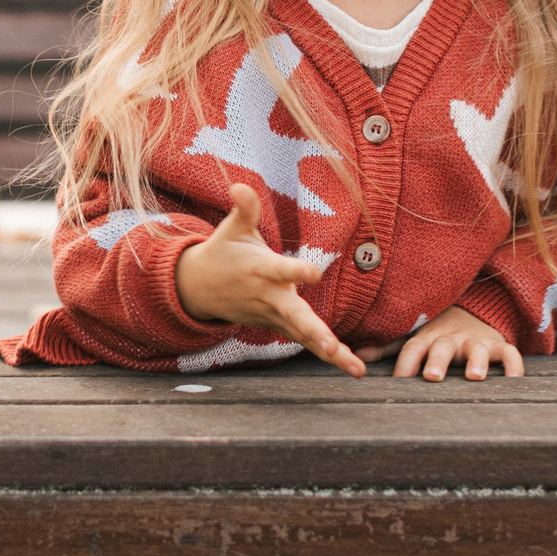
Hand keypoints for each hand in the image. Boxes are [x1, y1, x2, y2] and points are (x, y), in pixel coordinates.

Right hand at [175, 183, 364, 377]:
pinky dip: (332, 357)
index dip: (296, 271)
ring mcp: (275, 317)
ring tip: (357, 370)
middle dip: (315, 332)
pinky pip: (308, 343)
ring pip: (305, 337)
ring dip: (331, 354)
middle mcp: (269, 298)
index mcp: (260, 270)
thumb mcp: (231, 228)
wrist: (199, 289)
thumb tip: (240, 185)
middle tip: (332, 347)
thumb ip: (244, 209)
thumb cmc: (224, 252)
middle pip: (295, 317)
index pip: (280, 270)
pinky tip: (357, 370)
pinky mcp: (281, 327)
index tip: (314, 273)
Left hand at [356, 304, 524, 382]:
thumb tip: (357, 357)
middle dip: (436, 361)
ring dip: (475, 362)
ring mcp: (475, 341)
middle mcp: (450, 338)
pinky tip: (514, 380)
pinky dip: (513, 365)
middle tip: (432, 377)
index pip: (412, 348)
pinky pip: (509, 353)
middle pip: (441, 347)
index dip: (405, 364)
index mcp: (426, 338)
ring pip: (476, 349)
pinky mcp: (498, 345)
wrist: (474, 312)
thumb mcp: (413, 337)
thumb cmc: (437, 334)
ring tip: (474, 377)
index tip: (399, 382)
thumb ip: (387, 348)